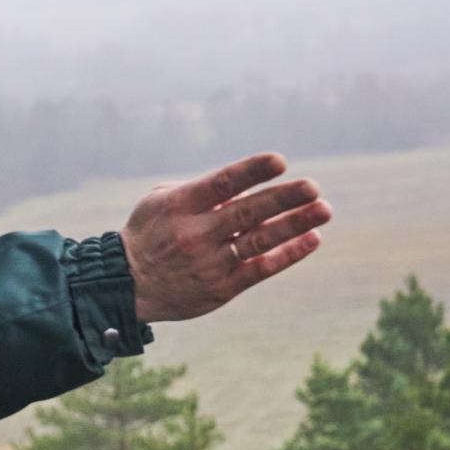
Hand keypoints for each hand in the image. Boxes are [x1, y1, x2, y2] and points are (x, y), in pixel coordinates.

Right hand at [120, 153, 331, 322]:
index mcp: (179, 206)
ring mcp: (209, 263)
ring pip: (259, 240)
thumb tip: (244, 185)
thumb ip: (200, 191)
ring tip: (323, 210)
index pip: (222, 183)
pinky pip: (260, 269)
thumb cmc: (148, 234)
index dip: (252, 171)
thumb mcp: (160, 202)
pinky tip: (311, 239)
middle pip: (247, 212)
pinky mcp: (220, 288)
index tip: (280, 161)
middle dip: (284, 198)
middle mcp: (195, 234)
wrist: (126, 284)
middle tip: (313, 187)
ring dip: (294, 224)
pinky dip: (288, 254)